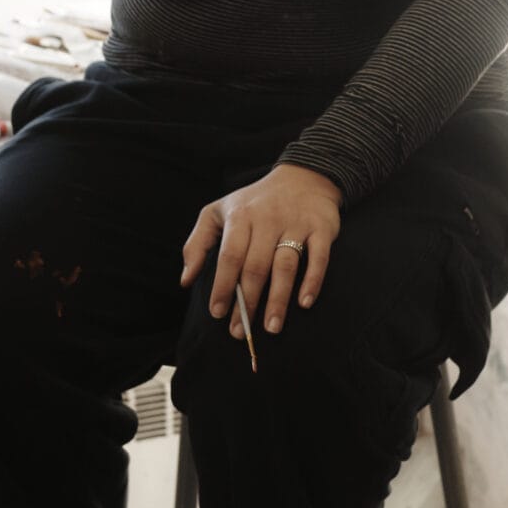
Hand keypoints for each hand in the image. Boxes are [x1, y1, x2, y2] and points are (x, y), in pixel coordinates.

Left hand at [179, 165, 343, 337]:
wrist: (303, 176)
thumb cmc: (254, 202)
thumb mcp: (218, 211)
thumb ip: (197, 244)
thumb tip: (185, 281)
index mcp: (240, 216)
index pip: (229, 256)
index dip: (222, 285)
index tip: (217, 313)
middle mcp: (267, 220)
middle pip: (256, 266)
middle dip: (247, 302)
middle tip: (239, 331)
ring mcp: (296, 224)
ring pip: (285, 265)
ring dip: (278, 299)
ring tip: (271, 327)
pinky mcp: (321, 229)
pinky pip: (318, 257)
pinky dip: (312, 280)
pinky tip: (304, 303)